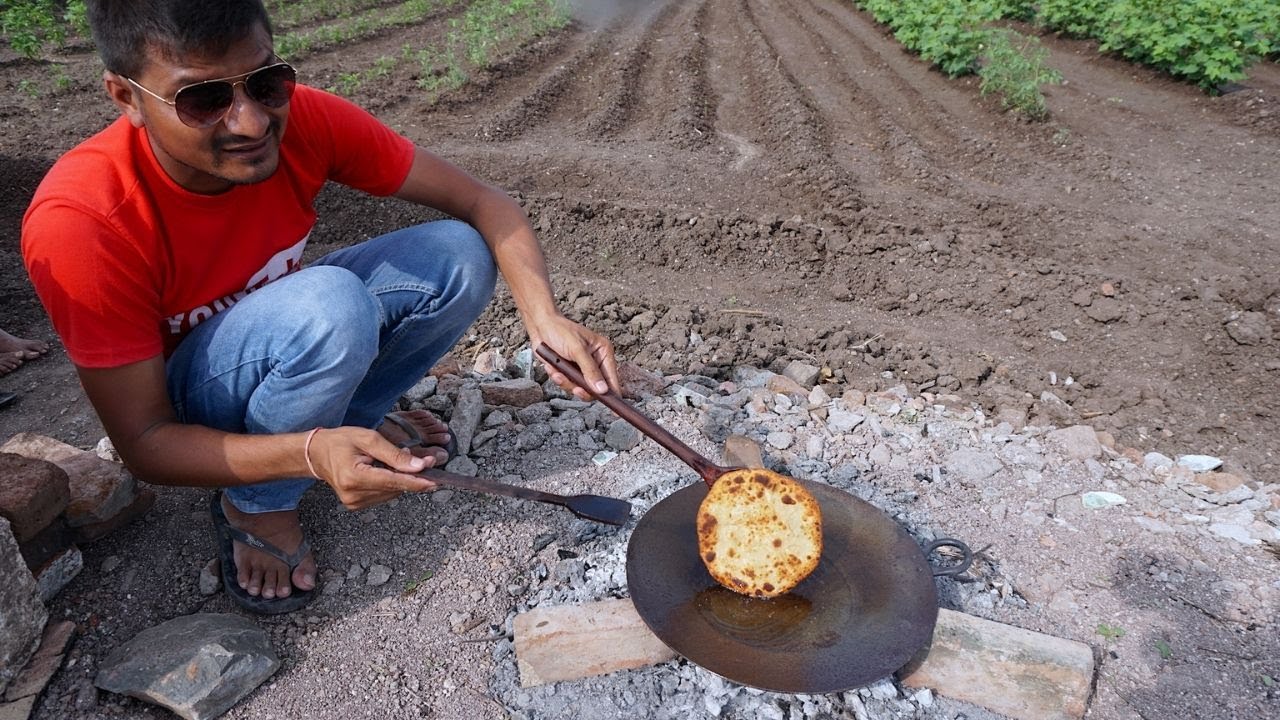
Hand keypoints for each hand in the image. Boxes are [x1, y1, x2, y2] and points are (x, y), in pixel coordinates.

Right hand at [304, 426, 440, 509]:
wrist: (316, 453)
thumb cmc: (340, 441)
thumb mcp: (368, 438)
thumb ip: (394, 454)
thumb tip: (420, 467)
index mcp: (354, 477)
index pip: (393, 482)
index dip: (416, 482)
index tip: (435, 482)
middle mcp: (354, 495)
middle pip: (394, 488)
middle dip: (411, 476)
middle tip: (421, 460)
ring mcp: (354, 503)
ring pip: (392, 493)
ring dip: (400, 479)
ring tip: (388, 462)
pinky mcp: (356, 505)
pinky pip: (384, 495)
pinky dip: (390, 484)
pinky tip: (382, 471)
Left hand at [529, 315, 620, 400]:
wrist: (540, 327)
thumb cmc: (560, 331)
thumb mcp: (577, 350)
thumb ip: (590, 371)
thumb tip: (602, 390)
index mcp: (603, 353)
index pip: (612, 378)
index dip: (612, 395)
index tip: (614, 410)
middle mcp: (595, 362)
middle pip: (595, 388)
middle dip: (581, 388)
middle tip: (575, 388)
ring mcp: (582, 368)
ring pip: (580, 389)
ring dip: (567, 382)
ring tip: (557, 372)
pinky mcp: (569, 372)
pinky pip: (567, 385)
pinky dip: (559, 378)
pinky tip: (552, 368)